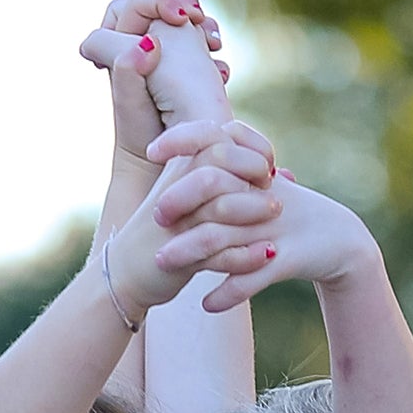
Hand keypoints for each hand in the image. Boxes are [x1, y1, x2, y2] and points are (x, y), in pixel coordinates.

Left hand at [81, 0, 230, 157]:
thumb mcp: (128, 98)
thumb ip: (126, 65)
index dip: (157, 3)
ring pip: (177, 21)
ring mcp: (157, 52)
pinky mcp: (179, 63)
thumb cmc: (138, 130)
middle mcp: (133, 43)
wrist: (158, 158)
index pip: (134, 6)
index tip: (180, 17)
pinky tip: (216, 52)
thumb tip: (149, 42)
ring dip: (197, 23)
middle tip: (197, 17)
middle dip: (178, 5)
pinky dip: (206, 41)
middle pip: (156, 7)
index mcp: (113, 43)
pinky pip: (194, 39)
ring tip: (213, 39)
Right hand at [105, 122, 278, 317]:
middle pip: (219, 161)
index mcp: (179, 169)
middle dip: (252, 169)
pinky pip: (217, 252)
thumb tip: (286, 173)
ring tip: (276, 212)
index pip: (219, 138)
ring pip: (220, 205)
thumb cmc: (171, 234)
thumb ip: (236, 182)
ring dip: (253, 207)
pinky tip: (268, 254)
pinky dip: (246, 255)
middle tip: (270, 184)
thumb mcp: (197, 198)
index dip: (251, 146)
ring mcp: (177, 223)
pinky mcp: (179, 258)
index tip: (267, 164)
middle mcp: (176, 189)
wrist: (127, 273)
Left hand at [151, 162, 378, 308]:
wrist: (340, 242)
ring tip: (162, 263)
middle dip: (182, 198)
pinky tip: (207, 305)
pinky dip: (230, 293)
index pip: (216, 141)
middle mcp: (262, 195)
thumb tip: (180, 173)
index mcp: (255, 173)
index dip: (184, 140)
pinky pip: (255, 278)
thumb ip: (225, 181)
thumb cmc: (291, 217)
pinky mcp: (289, 259)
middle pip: (215, 186)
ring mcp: (274, 228)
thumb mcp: (257, 196)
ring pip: (225, 236)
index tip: (152, 150)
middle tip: (156, 215)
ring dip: (191, 250)